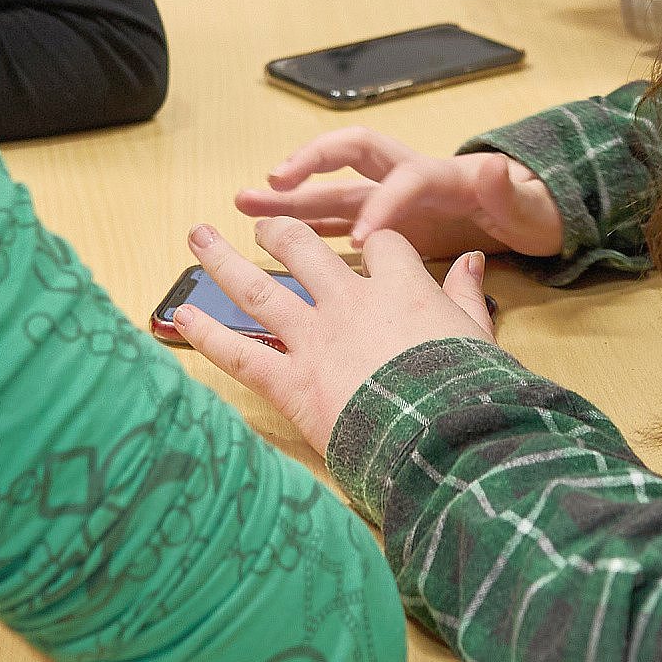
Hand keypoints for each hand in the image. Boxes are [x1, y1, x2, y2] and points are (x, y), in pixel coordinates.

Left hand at [164, 218, 496, 462]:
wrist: (443, 438)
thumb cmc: (469, 390)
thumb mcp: (479, 335)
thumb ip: (468, 294)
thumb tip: (472, 260)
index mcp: (402, 288)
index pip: (381, 245)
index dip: (374, 244)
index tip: (369, 249)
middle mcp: (349, 303)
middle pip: (304, 250)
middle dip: (279, 233)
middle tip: (262, 223)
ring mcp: (315, 341)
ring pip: (258, 288)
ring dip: (223, 259)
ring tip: (200, 236)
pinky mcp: (291, 383)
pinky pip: (240, 354)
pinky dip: (206, 333)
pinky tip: (181, 315)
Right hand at [235, 127, 567, 263]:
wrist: (531, 215)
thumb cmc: (530, 208)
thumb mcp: (529, 202)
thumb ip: (509, 188)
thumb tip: (494, 166)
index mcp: (444, 174)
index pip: (405, 178)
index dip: (381, 205)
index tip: (360, 241)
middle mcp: (409, 178)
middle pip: (351, 160)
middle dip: (309, 167)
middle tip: (270, 183)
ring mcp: (394, 199)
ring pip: (334, 193)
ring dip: (292, 199)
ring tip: (244, 205)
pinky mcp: (388, 222)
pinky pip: (340, 219)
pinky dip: (308, 226)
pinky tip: (275, 240)